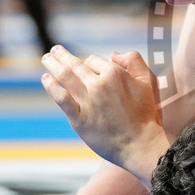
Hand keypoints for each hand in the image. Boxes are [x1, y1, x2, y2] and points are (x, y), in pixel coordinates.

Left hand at [41, 46, 164, 177]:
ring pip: (64, 76)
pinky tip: (46, 79)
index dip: (89, 62)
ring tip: (46, 59)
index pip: (93, 60)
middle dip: (62, 55)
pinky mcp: (78, 117)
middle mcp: (98, 84)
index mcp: (115, 73)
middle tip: (54, 50)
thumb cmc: (145, 113)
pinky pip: (60, 97)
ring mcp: (87, 100)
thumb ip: (134, 60)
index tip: (85, 65)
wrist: (139, 143)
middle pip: (75, 64)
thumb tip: (113, 54)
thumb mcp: (148, 81)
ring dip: (53, 64)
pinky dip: (51, 86)